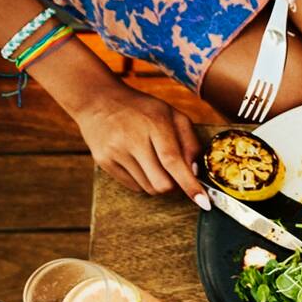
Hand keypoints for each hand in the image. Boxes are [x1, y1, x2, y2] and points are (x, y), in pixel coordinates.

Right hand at [67, 81, 209, 205]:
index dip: (189, 184)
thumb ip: (190, 142)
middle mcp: (132, 139)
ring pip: (150, 189)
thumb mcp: (172, 115)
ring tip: (154, 161)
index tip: (204, 202)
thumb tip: (195, 172)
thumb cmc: (141, 109)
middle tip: (176, 173)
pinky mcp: (104, 161)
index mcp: (154, 124)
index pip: (173, 161)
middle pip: (163, 184)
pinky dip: (143, 181)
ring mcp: (115, 152)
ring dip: (159, 183)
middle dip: (176, 186)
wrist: (97, 99)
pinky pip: (134, 187)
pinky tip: (138, 162)